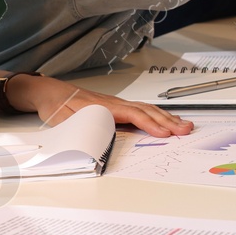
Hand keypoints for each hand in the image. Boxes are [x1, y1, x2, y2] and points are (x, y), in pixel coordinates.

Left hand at [17, 75, 193, 138]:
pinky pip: (143, 110)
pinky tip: (166, 119)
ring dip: (167, 118)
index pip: (134, 115)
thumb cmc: (56, 104)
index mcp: (104, 106)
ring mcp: (118, 104)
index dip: (151, 124)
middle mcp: (115, 103)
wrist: (49, 91)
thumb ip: (80, 129)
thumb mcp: (64, 119)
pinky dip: (158, 115)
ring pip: (148, 109)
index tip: (165, 133)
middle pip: (147, 111)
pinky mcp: (117, 107)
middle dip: (168, 121)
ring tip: (184, 125)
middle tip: (186, 130)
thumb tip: (95, 142)